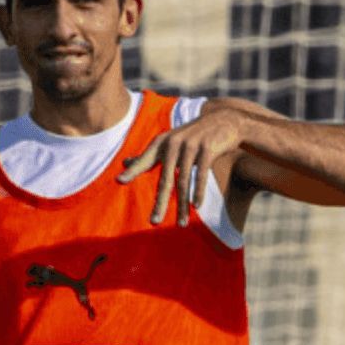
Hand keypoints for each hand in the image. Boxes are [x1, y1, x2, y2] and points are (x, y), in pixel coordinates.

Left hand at [116, 103, 245, 225]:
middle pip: (165, 179)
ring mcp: (191, 146)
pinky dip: (198, 192)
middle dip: (160, 203)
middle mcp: (174, 143)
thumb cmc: (193, 135)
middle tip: (154, 222)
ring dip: (183, 206)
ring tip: (181, 223)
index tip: (119, 181)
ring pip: (184, 182)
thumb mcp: (170, 141)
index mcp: (162, 142)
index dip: (133, 170)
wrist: (225, 120)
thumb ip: (150, 154)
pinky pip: (201, 175)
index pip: (145, 160)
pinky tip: (196, 206)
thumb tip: (125, 163)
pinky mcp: (207, 150)